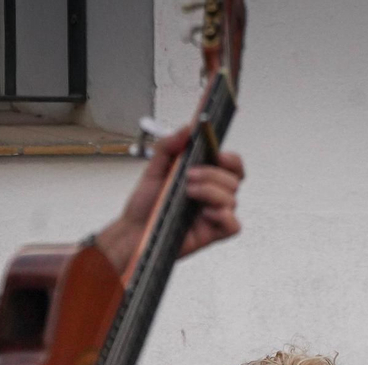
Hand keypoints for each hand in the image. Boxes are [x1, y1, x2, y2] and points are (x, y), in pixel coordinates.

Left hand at [95, 126, 243, 268]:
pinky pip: (234, 225)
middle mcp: (212, 195)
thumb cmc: (145, 204)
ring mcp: (214, 215)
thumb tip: (187, 128)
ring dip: (211, 192)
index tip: (217, 154)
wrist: (132, 232)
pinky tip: (205, 214)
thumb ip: (168, 146)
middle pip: (234, 180)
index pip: (232, 165)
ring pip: (233, 200)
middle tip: (189, 176)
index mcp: (204, 178)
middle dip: (213, 175)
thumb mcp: (153, 169)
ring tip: (188, 193)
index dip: (231, 159)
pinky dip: (224, 217)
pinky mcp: (212, 234)